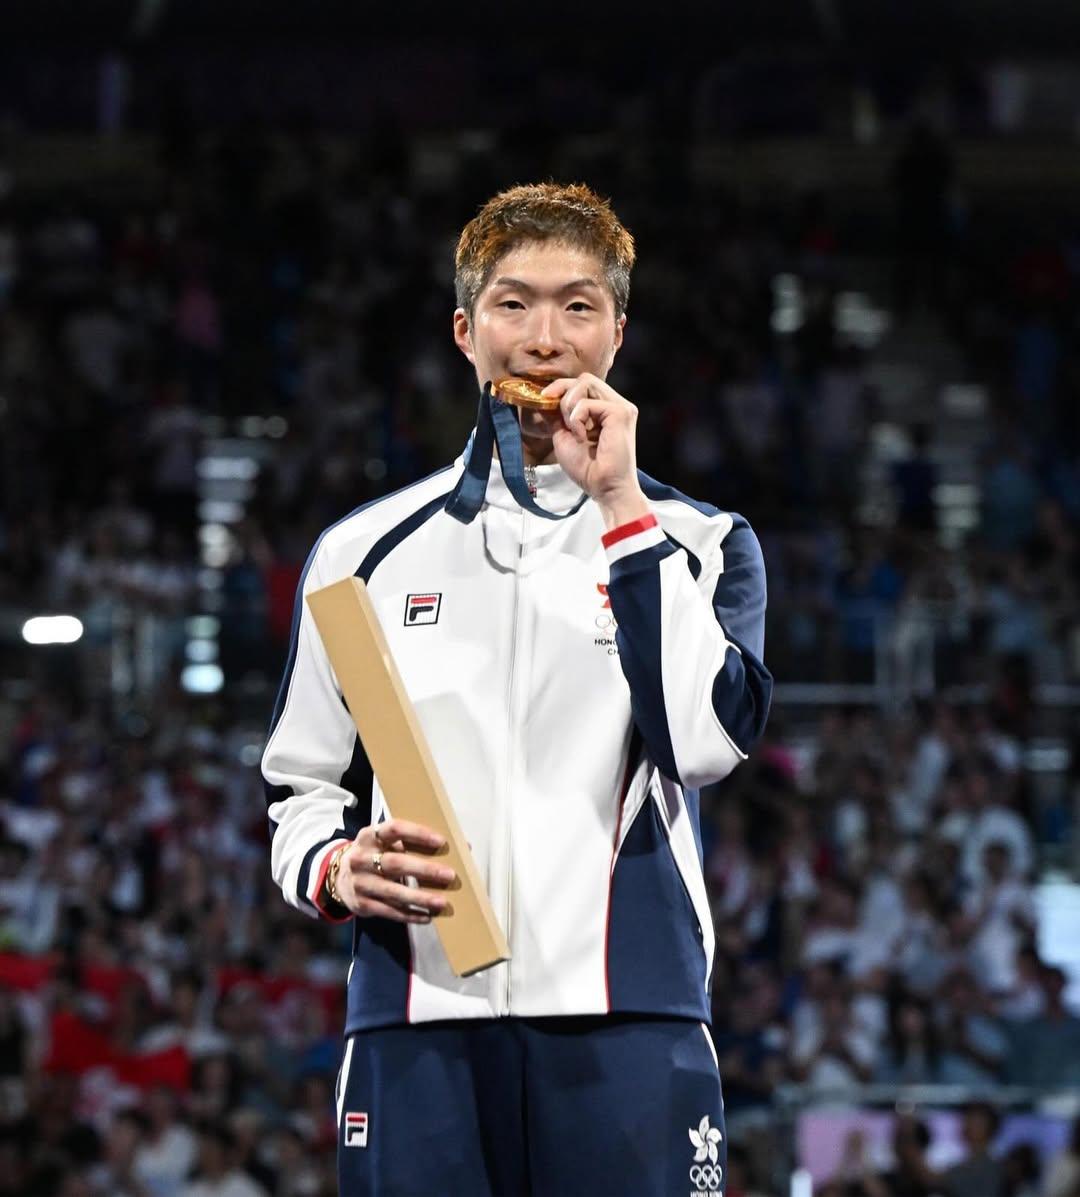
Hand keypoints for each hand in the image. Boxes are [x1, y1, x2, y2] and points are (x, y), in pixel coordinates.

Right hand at [333, 819, 456, 923]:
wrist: (337, 878)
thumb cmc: (375, 855)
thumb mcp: (385, 843)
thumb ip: (416, 843)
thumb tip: (464, 848)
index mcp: (370, 835)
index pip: (394, 829)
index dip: (417, 833)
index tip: (441, 841)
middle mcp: (361, 858)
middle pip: (395, 863)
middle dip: (424, 869)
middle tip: (449, 875)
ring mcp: (359, 882)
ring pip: (393, 892)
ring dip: (419, 898)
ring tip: (441, 903)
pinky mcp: (360, 904)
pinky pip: (388, 911)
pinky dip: (409, 915)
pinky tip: (426, 917)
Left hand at [540, 374, 650, 529]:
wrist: (604, 488)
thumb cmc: (588, 469)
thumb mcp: (564, 436)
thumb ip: (557, 416)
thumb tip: (543, 398)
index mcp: (604, 410)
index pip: (582, 384)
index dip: (561, 387)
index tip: (544, 398)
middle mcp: (615, 404)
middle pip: (584, 379)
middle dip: (563, 391)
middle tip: (556, 413)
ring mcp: (620, 407)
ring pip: (586, 383)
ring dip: (569, 405)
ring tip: (572, 429)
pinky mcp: (620, 413)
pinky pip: (588, 402)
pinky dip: (576, 418)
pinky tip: (581, 437)